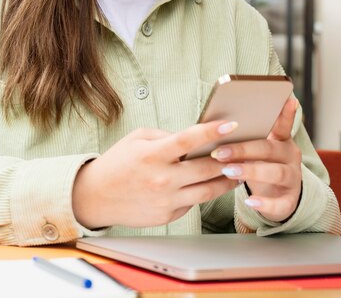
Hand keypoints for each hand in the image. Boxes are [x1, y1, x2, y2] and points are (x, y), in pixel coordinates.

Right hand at [72, 120, 238, 228]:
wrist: (96, 196)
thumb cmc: (118, 162)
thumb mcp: (137, 138)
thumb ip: (166, 136)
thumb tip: (194, 138)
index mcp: (152, 155)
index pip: (189, 140)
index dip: (212, 132)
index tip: (232, 125)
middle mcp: (161, 179)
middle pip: (206, 168)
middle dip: (229, 158)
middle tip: (243, 149)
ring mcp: (166, 201)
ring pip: (208, 190)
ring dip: (226, 180)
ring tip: (238, 170)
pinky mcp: (167, 216)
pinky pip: (193, 202)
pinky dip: (204, 192)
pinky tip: (212, 183)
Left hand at [211, 98, 301, 222]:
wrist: (275, 198)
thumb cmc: (258, 166)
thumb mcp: (254, 151)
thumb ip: (243, 138)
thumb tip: (214, 126)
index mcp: (281, 140)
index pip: (283, 124)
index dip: (286, 113)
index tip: (288, 99)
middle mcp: (290, 156)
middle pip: (269, 148)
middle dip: (243, 149)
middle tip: (219, 152)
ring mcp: (292, 179)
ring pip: (276, 172)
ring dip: (251, 171)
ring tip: (229, 172)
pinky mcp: (289, 202)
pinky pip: (279, 203)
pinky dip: (265, 203)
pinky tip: (250, 201)